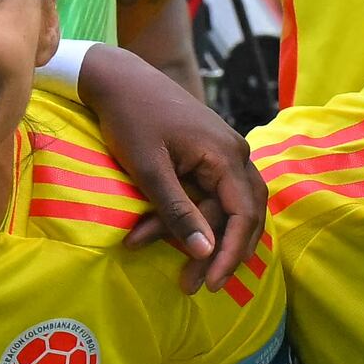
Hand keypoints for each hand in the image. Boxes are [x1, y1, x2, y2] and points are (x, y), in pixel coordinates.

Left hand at [70, 41, 266, 292]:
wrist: (119, 78)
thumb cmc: (131, 119)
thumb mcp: (149, 170)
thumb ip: (177, 211)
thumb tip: (204, 251)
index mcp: (226, 155)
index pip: (244, 215)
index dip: (231, 253)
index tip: (210, 283)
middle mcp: (236, 153)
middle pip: (244, 214)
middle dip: (220, 253)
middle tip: (195, 285)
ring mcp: (225, 152)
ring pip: (229, 206)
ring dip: (206, 238)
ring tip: (184, 271)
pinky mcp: (210, 155)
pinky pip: (215, 194)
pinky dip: (196, 218)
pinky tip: (173, 237)